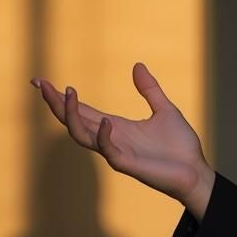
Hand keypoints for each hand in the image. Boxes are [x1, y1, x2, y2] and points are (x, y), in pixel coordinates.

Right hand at [30, 63, 211, 210]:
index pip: (81, 110)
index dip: (61, 97)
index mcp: (116, 126)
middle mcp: (111, 138)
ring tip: (68, 93)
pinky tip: (105, 120)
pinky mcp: (128, 164)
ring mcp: (117, 152)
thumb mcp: (165, 110)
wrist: (196, 171)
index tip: (41, 81)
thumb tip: (137, 65)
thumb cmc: (180, 146)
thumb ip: (149, 89)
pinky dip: (104, 135)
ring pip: (82, 136)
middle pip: (73, 120)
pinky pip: (108, 150)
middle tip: (40, 83)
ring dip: (72, 116)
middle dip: (56, 103)